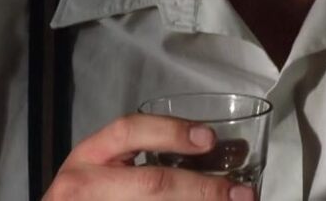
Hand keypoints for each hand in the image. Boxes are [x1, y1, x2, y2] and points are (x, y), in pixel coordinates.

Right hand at [42, 114, 255, 199]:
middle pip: (153, 181)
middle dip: (205, 189)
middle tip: (242, 194)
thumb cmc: (92, 192)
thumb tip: (214, 149)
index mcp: (88, 155)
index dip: (170, 131)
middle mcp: (83, 185)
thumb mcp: (106, 166)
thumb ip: (147, 154)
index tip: (209, 138)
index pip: (128, 131)